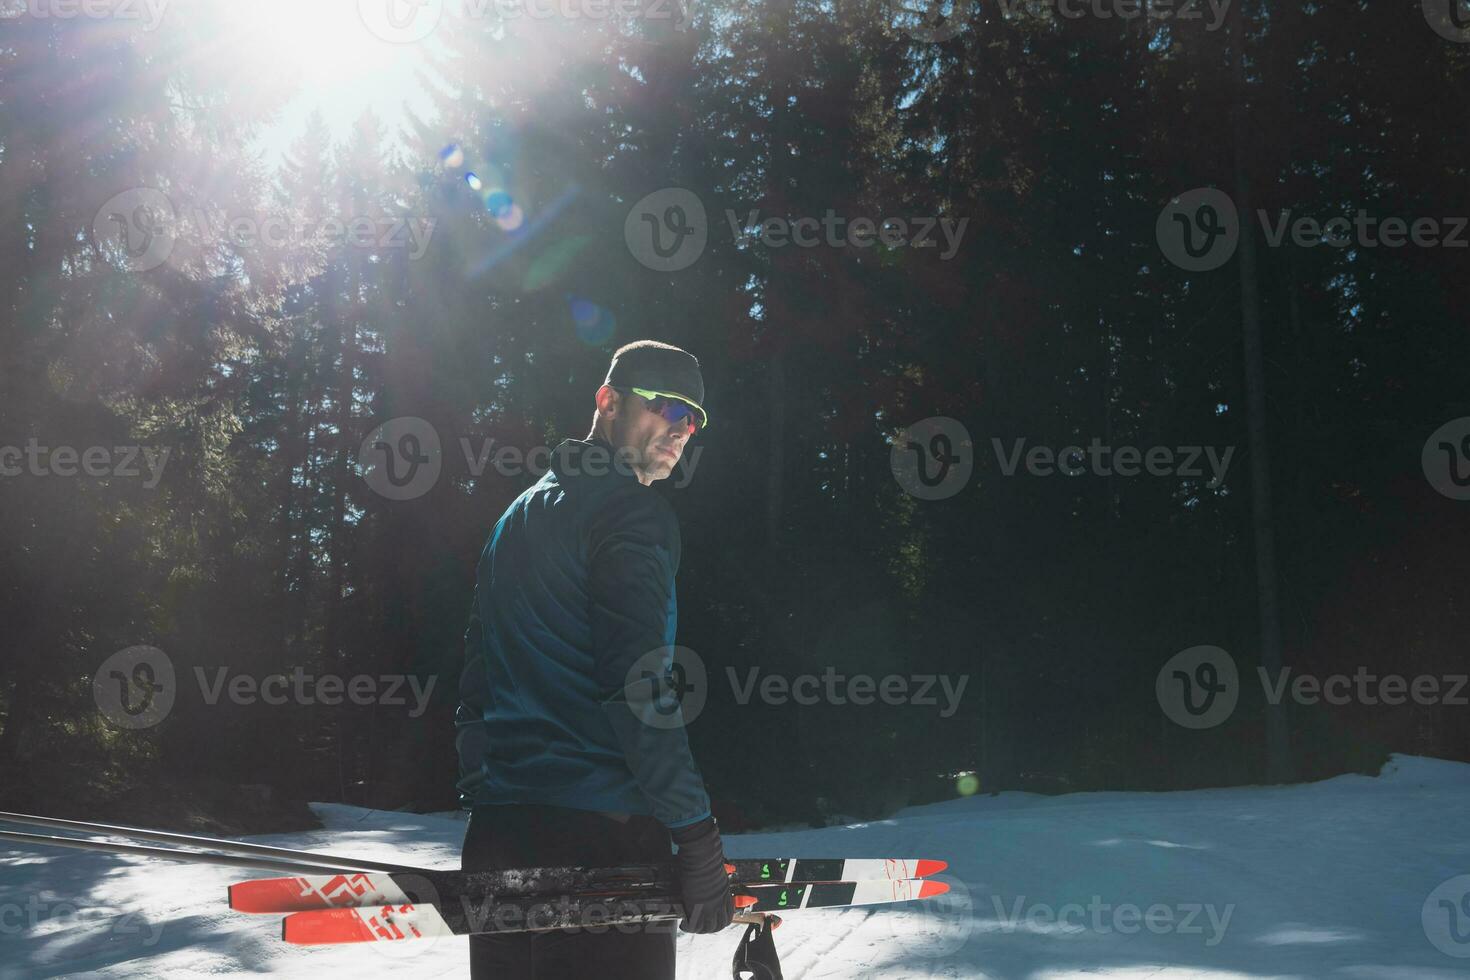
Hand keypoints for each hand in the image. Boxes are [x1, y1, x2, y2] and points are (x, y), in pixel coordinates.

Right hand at [669, 816, 734, 933]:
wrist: (702, 858)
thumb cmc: (707, 859)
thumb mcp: (715, 873)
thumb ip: (713, 881)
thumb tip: (706, 879)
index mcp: (725, 894)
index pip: (728, 915)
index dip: (721, 921)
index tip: (714, 920)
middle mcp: (720, 902)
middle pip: (719, 925)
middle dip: (710, 929)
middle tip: (700, 926)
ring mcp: (710, 906)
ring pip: (708, 928)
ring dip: (699, 930)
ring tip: (689, 925)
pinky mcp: (698, 907)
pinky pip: (695, 925)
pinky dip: (689, 927)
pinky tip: (683, 923)